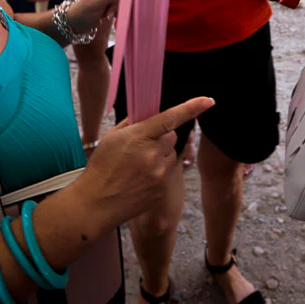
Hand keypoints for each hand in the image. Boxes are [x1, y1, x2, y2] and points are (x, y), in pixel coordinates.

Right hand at [76, 97, 214, 226]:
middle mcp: (153, 155)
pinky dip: (157, 172)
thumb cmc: (101, 167)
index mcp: (139, 137)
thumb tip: (148, 114)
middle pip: (172, 136)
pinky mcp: (162, 189)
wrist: (96, 203)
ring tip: (139, 166)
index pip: (170, 118)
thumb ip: (133, 123)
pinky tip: (139, 179)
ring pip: (171, 155)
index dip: (191, 108)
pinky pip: (167, 173)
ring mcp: (159, 174)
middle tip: (143, 146)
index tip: (208, 100)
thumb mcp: (111, 137)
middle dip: (162, 138)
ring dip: (160, 155)